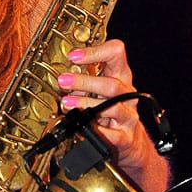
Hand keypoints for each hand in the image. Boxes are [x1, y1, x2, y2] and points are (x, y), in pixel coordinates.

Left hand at [56, 38, 145, 169]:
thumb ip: (83, 83)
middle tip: (63, 81)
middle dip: (85, 81)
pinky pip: (112, 134)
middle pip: (111, 84)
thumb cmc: (110, 108)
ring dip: (86, 104)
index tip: (73, 56)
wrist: (127, 139)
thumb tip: (64, 78)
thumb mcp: (97, 90)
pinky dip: (97, 130)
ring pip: (112, 107)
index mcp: (121, 76)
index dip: (96, 52)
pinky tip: (83, 127)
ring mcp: (128, 115)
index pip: (116, 54)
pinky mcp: (125, 136)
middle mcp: (127, 94)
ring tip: (67, 103)